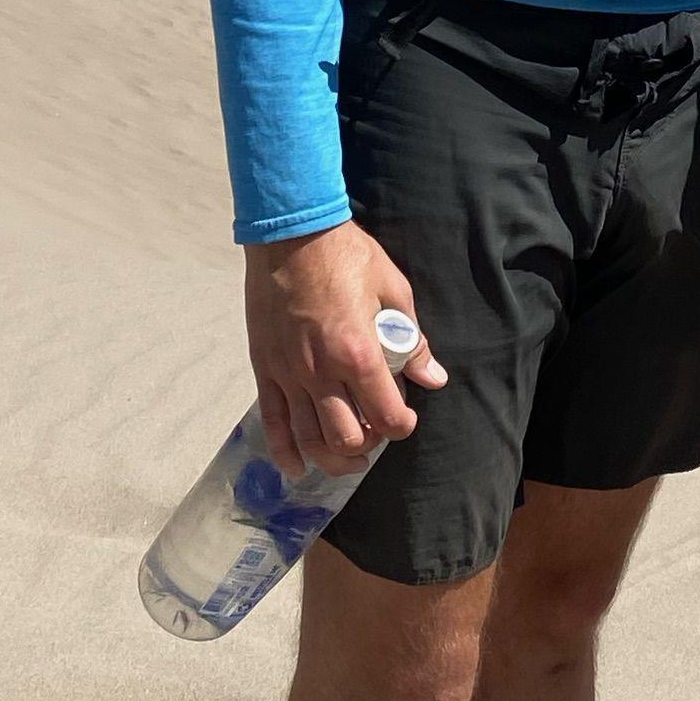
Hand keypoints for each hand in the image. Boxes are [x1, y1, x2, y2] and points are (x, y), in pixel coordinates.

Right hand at [244, 222, 445, 472]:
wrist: (290, 232)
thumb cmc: (346, 255)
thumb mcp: (393, 288)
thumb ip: (414, 339)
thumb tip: (434, 377)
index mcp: (358, 352)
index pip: (385, 416)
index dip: (401, 426)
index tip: (405, 420)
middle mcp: (321, 371)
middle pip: (346, 438)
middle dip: (367, 446)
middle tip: (376, 435)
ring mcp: (288, 373)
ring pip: (309, 439)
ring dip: (332, 457)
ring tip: (348, 456)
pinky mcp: (265, 368)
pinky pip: (272, 422)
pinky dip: (284, 452)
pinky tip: (297, 468)